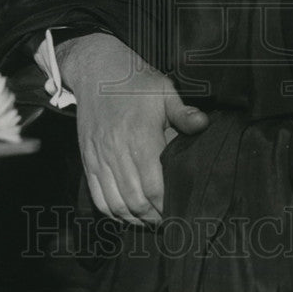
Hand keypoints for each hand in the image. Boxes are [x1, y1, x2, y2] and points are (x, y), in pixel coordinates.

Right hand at [56, 33, 208, 223]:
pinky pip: (97, 196)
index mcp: (139, 135)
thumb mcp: (164, 90)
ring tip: (151, 221)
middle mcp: (117, 151)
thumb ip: (183, 113)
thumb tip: (203, 125)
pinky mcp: (88, 159)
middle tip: (170, 221)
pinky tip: (127, 214)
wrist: (96, 70)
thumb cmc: (135, 80)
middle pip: (136, 200)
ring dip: (134, 219)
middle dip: (154, 217)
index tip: (180, 210)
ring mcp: (99, 157)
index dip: (167, 205)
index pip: (155, 186)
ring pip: (116, 204)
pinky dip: (112, 212)